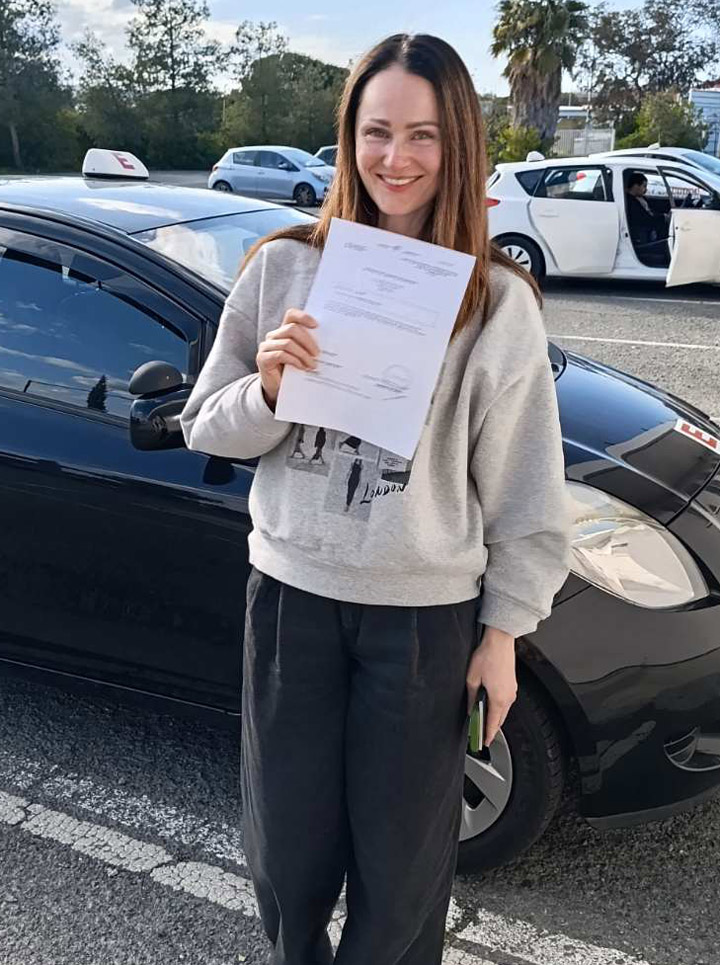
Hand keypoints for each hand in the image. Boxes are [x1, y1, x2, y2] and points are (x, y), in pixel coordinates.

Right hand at [257, 310, 318, 407]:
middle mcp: (273, 336)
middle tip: (318, 353)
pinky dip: (294, 361)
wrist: (277, 388)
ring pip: (288, 343)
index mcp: (283, 331)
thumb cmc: (292, 370)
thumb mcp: (301, 355)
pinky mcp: (263, 358)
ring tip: (313, 365)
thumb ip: (308, 346)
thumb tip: (328, 343)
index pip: (291, 315)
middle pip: (292, 329)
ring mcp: (266, 346)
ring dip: (303, 354)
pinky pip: (281, 355)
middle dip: (308, 341)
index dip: (303, 317)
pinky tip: (302, 367)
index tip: (316, 326)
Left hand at [466, 626, 516, 745]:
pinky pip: (506, 702)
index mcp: (499, 698)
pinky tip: (491, 706)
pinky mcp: (512, 684)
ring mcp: (512, 690)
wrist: (499, 641)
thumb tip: (469, 708)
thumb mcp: (472, 678)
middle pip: (500, 719)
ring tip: (484, 721)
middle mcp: (508, 696)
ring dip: (495, 717)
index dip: (488, 734)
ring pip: (504, 711)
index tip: (483, 742)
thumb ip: (471, 697)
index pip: (493, 723)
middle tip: (482, 734)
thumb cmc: (487, 656)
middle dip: (491, 728)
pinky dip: (499, 708)